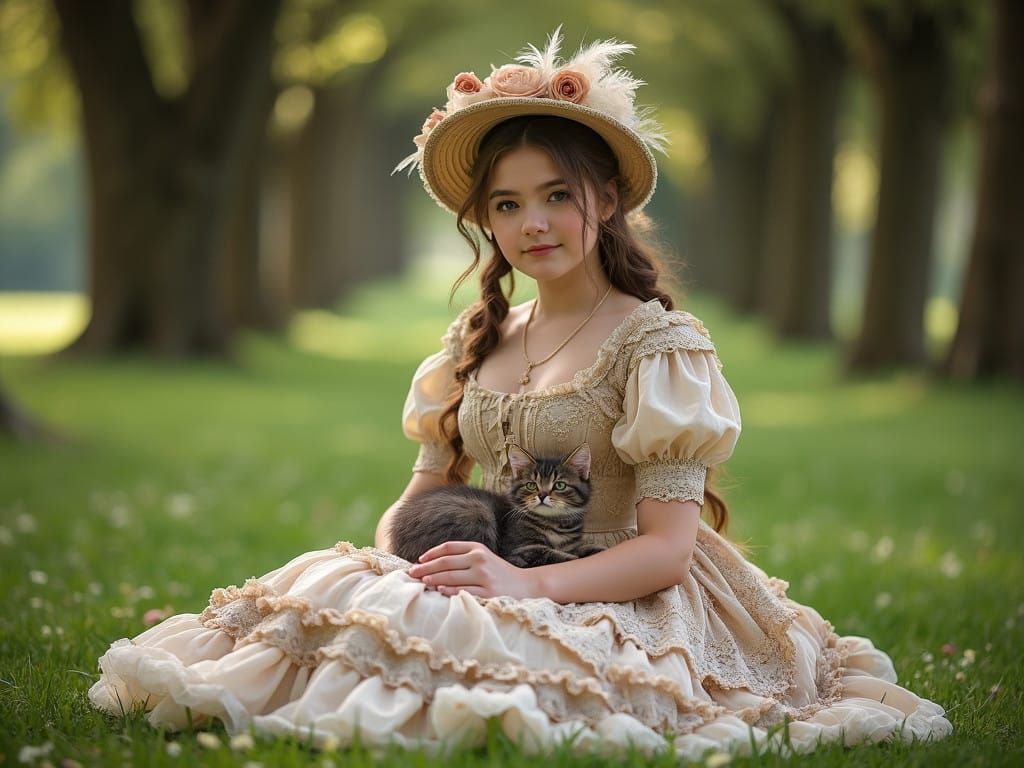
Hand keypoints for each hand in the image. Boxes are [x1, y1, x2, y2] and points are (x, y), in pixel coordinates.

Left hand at [407, 541, 538, 598]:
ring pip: (452, 577)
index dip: (432, 553)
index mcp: (478, 549)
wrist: (526, 585)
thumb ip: (463, 557)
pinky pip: (464, 591)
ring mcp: (484, 577)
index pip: (449, 547)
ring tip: (422, 581)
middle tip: (412, 573)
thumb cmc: (499, 573)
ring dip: (434, 579)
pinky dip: (450, 591)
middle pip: (446, 562)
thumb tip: (432, 564)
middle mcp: (480, 560)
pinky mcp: (488, 592)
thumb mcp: (484, 558)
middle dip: (426, 568)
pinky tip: (439, 590)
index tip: (419, 560)